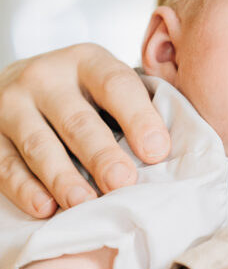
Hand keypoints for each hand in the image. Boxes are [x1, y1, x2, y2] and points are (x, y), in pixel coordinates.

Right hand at [0, 44, 169, 216]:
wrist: (20, 84)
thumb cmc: (81, 93)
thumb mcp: (106, 83)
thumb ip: (138, 106)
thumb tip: (170, 153)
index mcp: (87, 60)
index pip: (116, 84)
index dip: (138, 118)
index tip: (157, 151)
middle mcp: (46, 77)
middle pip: (77, 119)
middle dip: (102, 154)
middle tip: (123, 182)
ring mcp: (12, 103)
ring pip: (38, 144)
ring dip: (63, 177)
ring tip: (85, 202)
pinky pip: (5, 164)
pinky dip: (24, 188)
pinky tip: (45, 208)